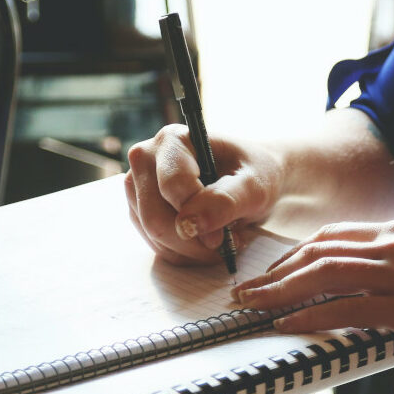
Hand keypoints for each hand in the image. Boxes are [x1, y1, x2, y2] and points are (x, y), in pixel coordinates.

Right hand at [123, 125, 282, 265]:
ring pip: (153, 236)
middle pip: (155, 217)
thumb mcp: (254, 186)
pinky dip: (184, 253)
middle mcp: (146, 159)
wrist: (250, 179)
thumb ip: (225, 201)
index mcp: (173, 140)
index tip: (224, 235)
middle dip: (193, 241)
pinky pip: (156, 245)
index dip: (198, 216)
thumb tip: (189, 224)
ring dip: (191, 250)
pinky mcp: (140, 210)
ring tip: (221, 239)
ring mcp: (138, 186)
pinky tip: (206, 242)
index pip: (172, 186)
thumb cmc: (255, 174)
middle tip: (225, 243)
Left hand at [231, 221, 393, 353]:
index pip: (332, 236)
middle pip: (317, 252)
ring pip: (323, 276)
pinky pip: (347, 309)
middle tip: (246, 291)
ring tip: (252, 307)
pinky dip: (310, 316)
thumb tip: (380, 278)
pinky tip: (287, 326)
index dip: (294, 254)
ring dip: (279, 292)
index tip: (272, 272)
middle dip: (274, 273)